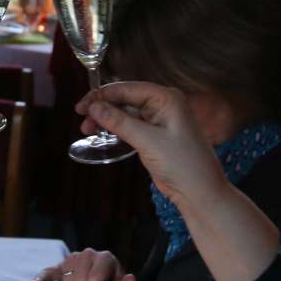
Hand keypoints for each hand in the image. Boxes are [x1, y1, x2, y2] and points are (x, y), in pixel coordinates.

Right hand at [76, 82, 228, 213]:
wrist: (199, 191)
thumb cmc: (181, 163)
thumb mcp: (147, 141)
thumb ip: (119, 122)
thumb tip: (93, 107)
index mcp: (166, 98)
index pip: (128, 89)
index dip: (103, 95)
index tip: (81, 106)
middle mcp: (163, 104)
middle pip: (125, 99)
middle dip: (102, 108)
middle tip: (81, 119)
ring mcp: (159, 120)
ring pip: (126, 113)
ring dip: (106, 119)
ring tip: (87, 130)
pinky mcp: (154, 135)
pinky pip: (131, 126)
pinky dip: (116, 129)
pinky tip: (101, 134)